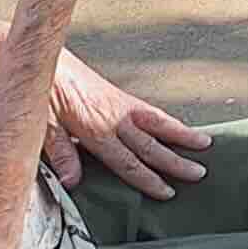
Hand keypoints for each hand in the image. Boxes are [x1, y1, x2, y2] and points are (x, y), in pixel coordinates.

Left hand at [42, 47, 212, 197]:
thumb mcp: (45, 123)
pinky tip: (175, 126)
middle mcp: (114, 117)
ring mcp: (119, 105)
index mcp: (96, 128)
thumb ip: (61, 152)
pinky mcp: (118, 95)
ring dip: (181, 135)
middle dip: (176, 161)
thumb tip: (73, 183)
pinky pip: (148, 110)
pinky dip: (165, 120)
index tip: (168, 192)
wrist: (44, 56)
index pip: (128, 161)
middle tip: (200, 174)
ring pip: (157, 123)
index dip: (148, 178)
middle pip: (151, 145)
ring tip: (205, 143)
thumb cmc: (43, 91)